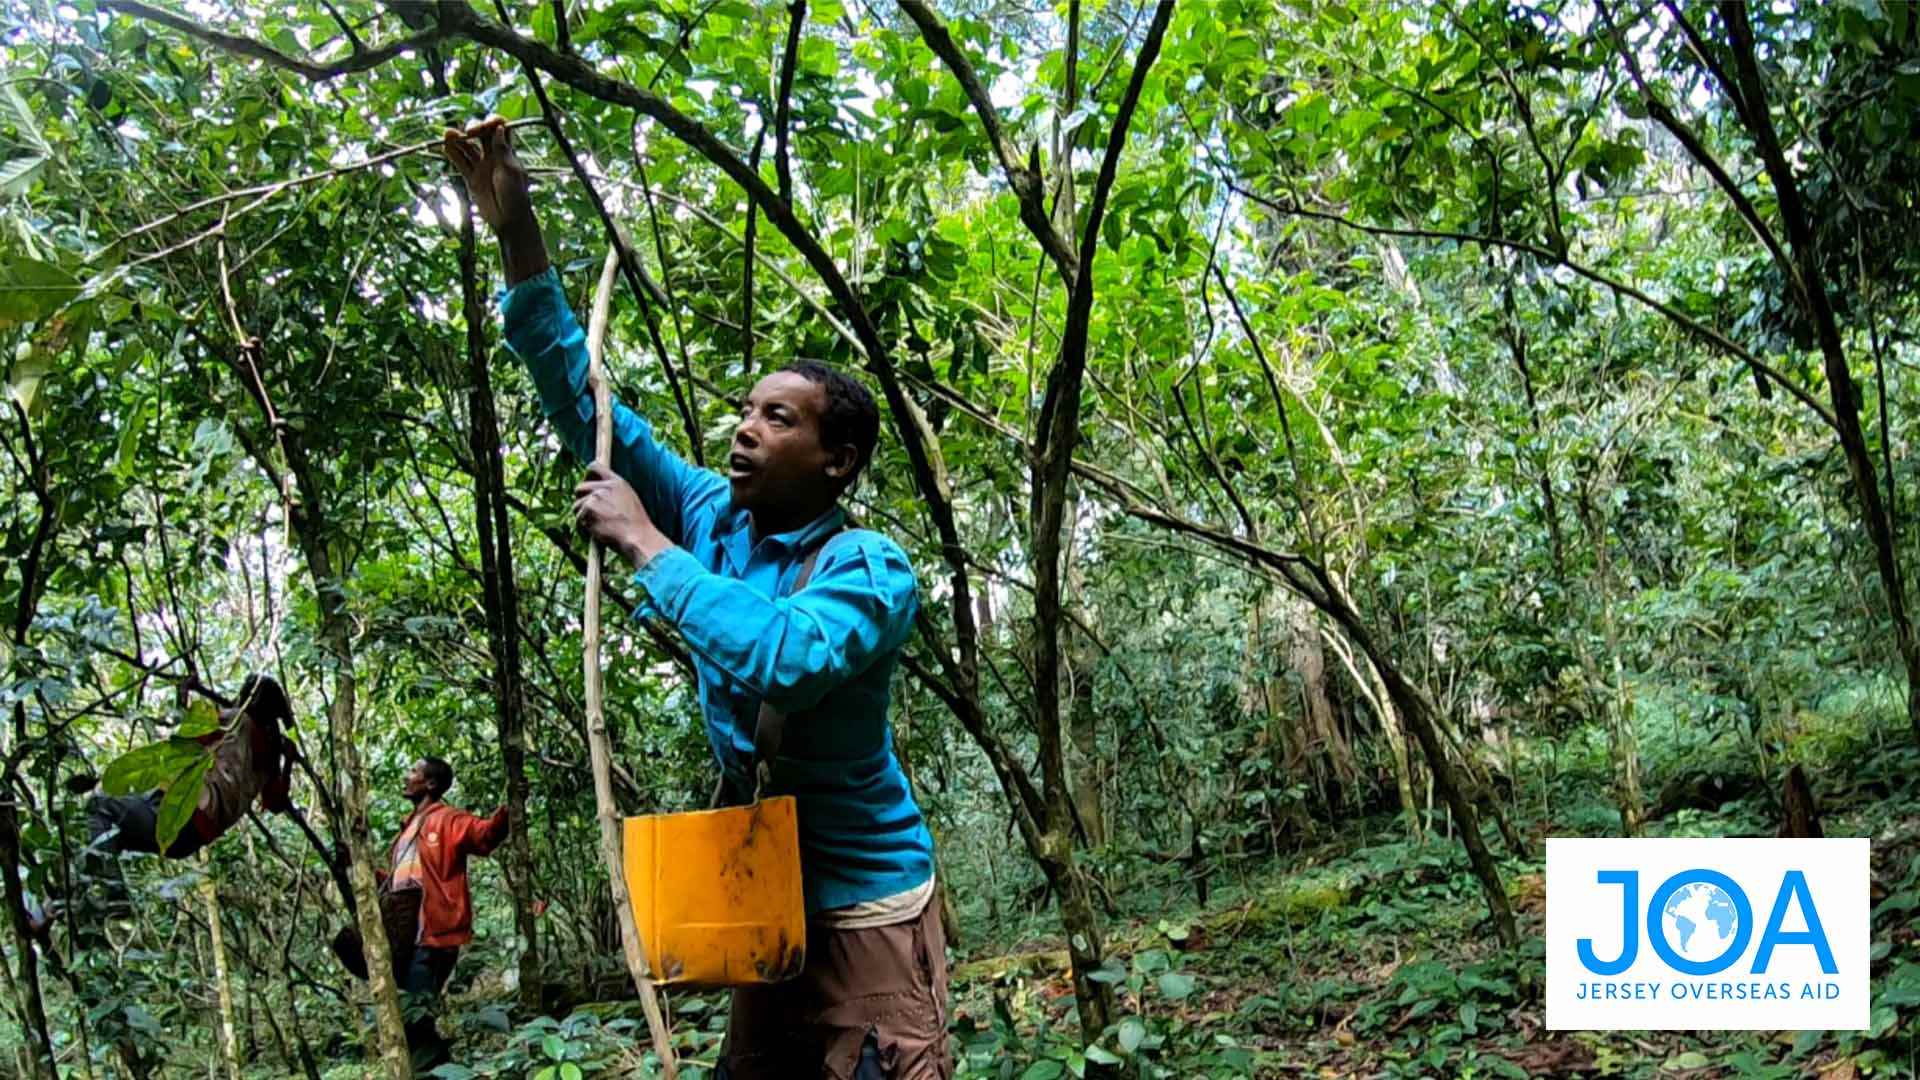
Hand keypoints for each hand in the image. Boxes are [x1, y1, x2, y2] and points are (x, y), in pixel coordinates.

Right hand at [442, 118, 534, 234]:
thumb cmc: (515, 196)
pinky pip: (461, 163)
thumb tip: (499, 128)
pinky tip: (445, 146)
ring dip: (458, 139)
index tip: (482, 128)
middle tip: (466, 133)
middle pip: (482, 135)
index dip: (490, 123)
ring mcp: (482, 167)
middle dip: (473, 128)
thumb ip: (503, 150)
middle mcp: (494, 157)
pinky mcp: (472, 178)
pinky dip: (453, 153)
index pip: (500, 129)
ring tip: (447, 133)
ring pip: (468, 148)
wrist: (508, 220)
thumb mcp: (511, 172)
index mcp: (508, 153)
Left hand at [574, 464, 670, 567]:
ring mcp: (595, 498)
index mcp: (616, 482)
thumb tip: (598, 490)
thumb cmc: (636, 524)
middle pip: (580, 487)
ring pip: (577, 504)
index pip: (594, 467)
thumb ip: (613, 491)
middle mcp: (604, 487)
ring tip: (596, 525)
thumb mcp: (629, 499)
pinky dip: (583, 527)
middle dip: (581, 500)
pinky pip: (578, 518)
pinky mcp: (588, 510)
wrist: (637, 537)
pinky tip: (596, 531)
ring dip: (582, 516)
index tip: (586, 483)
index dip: (587, 475)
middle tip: (588, 512)